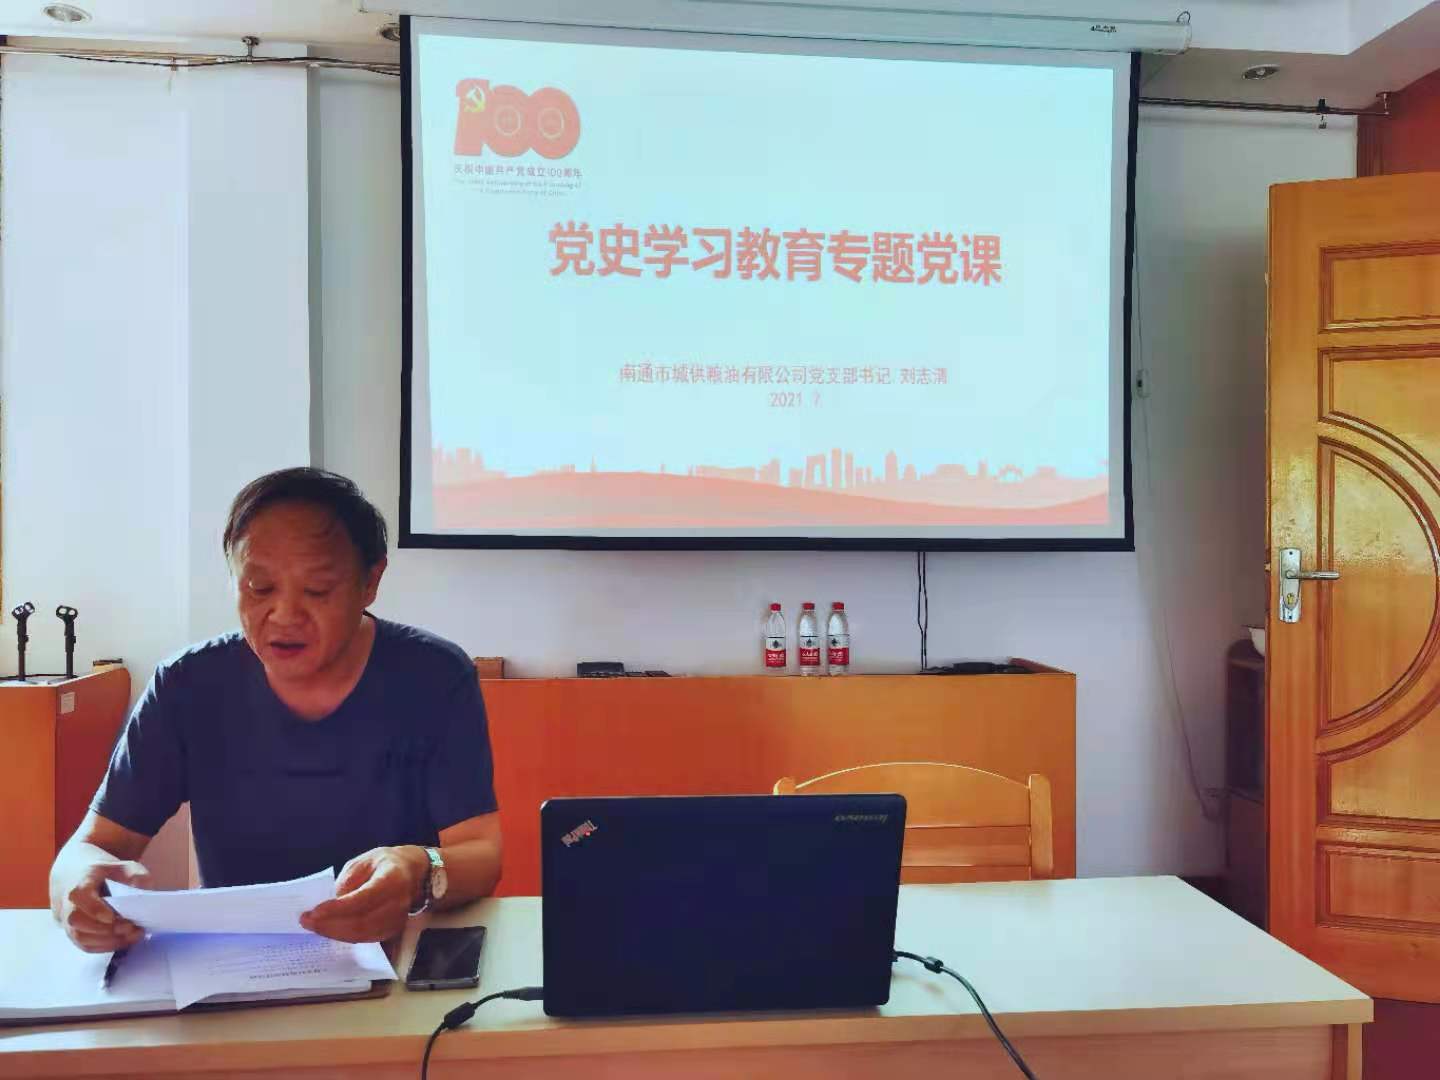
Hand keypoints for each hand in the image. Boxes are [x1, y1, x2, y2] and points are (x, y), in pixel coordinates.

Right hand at [58, 861, 149, 953]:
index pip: (78, 896)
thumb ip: (136, 875)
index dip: (94, 908)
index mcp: (79, 884)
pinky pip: (86, 946)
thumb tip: (143, 890)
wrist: (81, 880)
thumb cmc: (105, 875)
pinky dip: (106, 947)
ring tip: (132, 935)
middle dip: (105, 928)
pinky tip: (125, 941)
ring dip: (108, 940)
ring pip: (81, 937)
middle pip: (78, 921)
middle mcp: (68, 905)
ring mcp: (69, 922)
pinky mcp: (75, 935)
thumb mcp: (123, 867)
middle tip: (130, 927)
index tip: (112, 916)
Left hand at [300, 847, 426, 943]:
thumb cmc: (384, 863)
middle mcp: (398, 903)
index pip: (363, 899)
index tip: (313, 912)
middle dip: (330, 925)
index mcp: (392, 879)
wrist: (412, 872)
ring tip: (314, 926)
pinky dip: (344, 936)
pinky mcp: (392, 930)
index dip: (337, 909)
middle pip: (361, 922)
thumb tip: (331, 903)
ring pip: (362, 935)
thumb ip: (347, 881)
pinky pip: (365, 938)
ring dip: (334, 933)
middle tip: (306, 921)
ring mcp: (397, 920)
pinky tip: (330, 929)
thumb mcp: (363, 861)